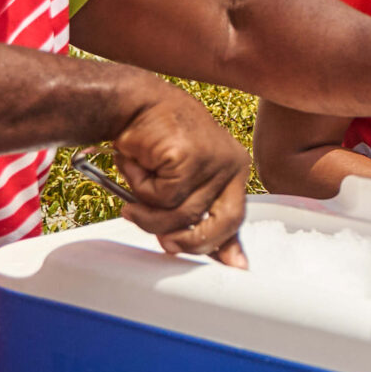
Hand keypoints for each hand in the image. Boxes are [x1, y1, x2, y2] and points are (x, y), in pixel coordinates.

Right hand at [111, 83, 251, 267]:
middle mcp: (232, 165)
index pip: (237, 217)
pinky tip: (138, 166)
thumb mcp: (179, 182)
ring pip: (183, 215)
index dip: (229, 245)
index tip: (234, 267)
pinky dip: (141, 189)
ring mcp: (214, 160)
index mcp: (234, 170)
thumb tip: (219, 257)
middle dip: (189, 241)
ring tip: (135, 195)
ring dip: (150, 213)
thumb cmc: (153, 143)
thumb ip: (196, 214)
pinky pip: (162, 197)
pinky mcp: (190, 157)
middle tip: (164, 242)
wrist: (133, 104)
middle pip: (221, 224)